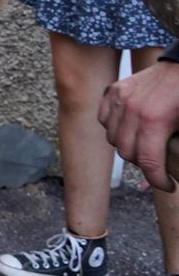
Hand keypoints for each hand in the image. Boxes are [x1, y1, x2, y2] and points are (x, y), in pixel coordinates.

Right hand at [98, 60, 178, 190]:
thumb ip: (178, 149)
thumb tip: (175, 173)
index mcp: (155, 121)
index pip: (148, 163)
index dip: (158, 181)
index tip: (167, 185)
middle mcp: (132, 111)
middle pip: (127, 153)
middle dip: (143, 165)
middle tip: (158, 165)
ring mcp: (119, 99)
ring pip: (113, 138)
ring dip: (127, 146)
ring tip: (143, 146)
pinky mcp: (113, 90)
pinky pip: (104, 119)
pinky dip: (114, 128)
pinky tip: (128, 129)